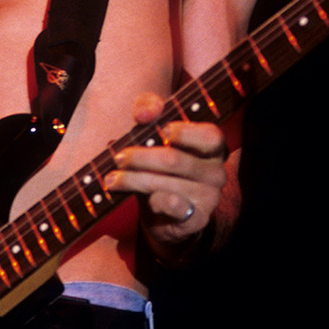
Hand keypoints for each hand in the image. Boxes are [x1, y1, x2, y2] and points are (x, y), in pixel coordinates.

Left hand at [103, 92, 228, 251]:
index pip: (210, 136)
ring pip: (165, 183)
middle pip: (175, 160)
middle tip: (118, 158)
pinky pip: (172, 206)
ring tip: (112, 179)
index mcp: (212, 147)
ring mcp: (209, 197)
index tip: (162, 130)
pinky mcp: (197, 219)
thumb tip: (144, 114)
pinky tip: (136, 196)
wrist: (167, 213)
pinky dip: (151, 199)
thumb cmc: (160, 164)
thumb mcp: (154, 130)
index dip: (186, 132)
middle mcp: (216, 172)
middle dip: (140, 157)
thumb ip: (149, 109)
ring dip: (133, 179)